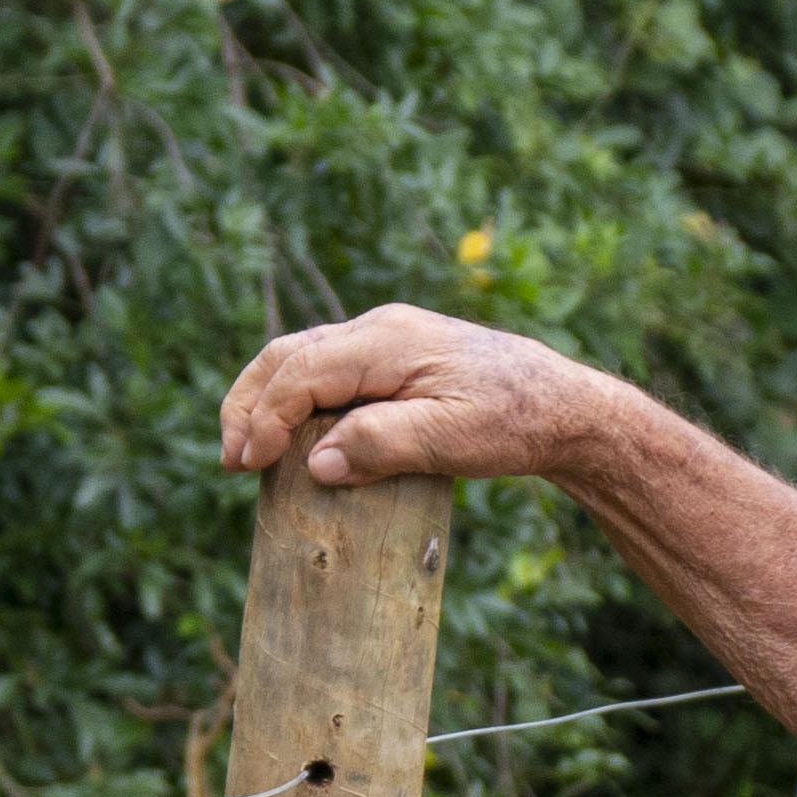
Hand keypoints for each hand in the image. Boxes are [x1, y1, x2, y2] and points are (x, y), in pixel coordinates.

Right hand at [219, 304, 641, 491]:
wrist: (565, 406)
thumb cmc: (514, 420)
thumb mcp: (452, 439)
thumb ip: (383, 444)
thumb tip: (315, 463)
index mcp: (387, 342)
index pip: (302, 372)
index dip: (267, 419)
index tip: (249, 464)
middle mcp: (379, 331)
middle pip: (288, 356)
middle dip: (249, 405)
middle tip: (231, 460)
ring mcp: (386, 342)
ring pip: (302, 359)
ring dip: (267, 401)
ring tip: (246, 450)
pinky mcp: (395, 361)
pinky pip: (327, 372)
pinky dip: (296, 400)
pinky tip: (291, 436)